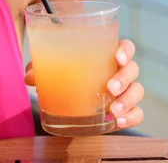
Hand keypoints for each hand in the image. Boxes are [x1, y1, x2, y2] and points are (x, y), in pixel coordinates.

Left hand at [24, 38, 144, 130]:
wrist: (72, 100)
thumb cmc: (66, 75)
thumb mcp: (53, 68)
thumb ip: (41, 68)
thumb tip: (29, 76)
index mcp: (106, 54)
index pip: (125, 46)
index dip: (126, 50)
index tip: (117, 57)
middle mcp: (119, 70)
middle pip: (133, 69)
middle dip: (124, 78)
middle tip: (110, 88)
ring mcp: (125, 90)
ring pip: (137, 91)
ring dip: (128, 100)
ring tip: (112, 110)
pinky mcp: (125, 110)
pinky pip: (138, 113)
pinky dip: (132, 117)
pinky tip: (118, 121)